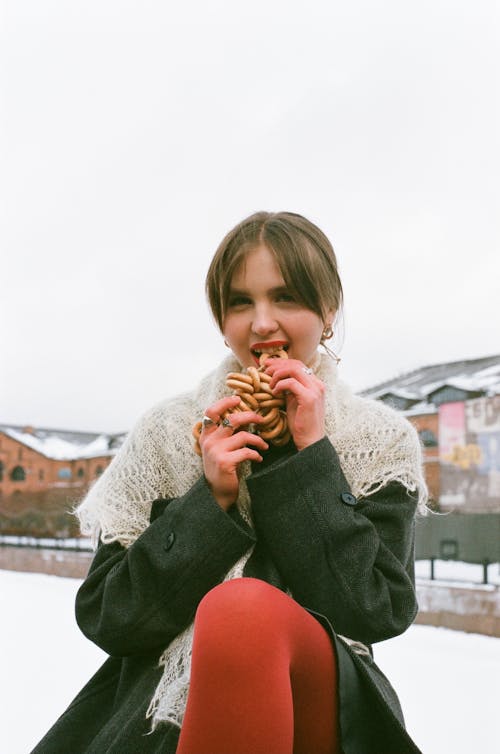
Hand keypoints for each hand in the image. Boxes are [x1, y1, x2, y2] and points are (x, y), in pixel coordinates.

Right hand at [199, 396, 267, 510]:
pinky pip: (246, 452)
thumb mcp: (219, 447)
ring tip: (264, 445)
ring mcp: (216, 451)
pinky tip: (259, 458)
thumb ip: (225, 433)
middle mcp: (209, 441)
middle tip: (261, 419)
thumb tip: (243, 415)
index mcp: (206, 435)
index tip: (238, 399)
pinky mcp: (225, 462)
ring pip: (243, 436)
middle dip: (250, 417)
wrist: (216, 492)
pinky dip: (256, 454)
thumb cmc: (221, 467)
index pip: (211, 412)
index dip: (224, 402)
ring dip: (258, 440)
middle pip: (232, 419)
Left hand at [264, 358, 325, 450]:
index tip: (267, 365)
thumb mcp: (294, 401)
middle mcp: (317, 384)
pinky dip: (279, 385)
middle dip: (277, 365)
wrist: (310, 441)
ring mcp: (315, 390)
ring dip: (277, 374)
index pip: (298, 364)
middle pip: (295, 364)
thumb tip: (276, 379)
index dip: (282, 362)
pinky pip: (291, 383)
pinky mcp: (309, 398)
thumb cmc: (301, 423)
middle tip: (264, 370)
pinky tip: (274, 392)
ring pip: (293, 370)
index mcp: (315, 384)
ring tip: (270, 384)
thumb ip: (289, 389)